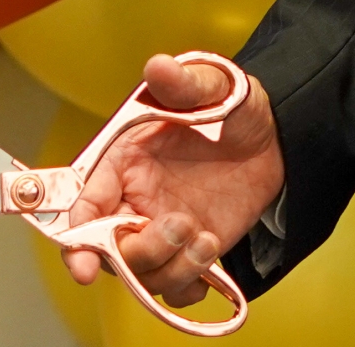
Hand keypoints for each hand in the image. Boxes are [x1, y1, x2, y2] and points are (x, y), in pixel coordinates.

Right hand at [63, 53, 285, 307]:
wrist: (277, 137)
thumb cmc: (232, 107)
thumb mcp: (214, 88)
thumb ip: (183, 84)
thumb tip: (159, 66)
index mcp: (122, 161)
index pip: (85, 205)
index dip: (77, 238)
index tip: (83, 264)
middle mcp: (133, 200)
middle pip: (111, 248)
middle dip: (140, 251)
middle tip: (180, 225)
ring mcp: (161, 228)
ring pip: (144, 273)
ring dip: (173, 266)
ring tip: (206, 237)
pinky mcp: (189, 250)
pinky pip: (176, 287)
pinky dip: (189, 284)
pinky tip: (211, 259)